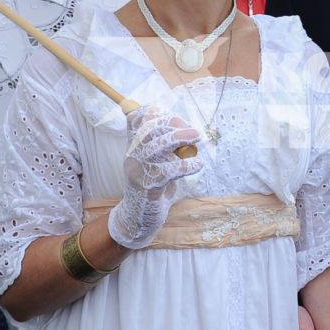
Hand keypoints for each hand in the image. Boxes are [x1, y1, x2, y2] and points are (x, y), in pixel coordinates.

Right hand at [108, 107, 201, 248]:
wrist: (139, 217)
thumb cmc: (154, 187)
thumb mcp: (158, 162)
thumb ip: (166, 147)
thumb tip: (188, 129)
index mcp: (133, 146)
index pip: (136, 118)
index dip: (156, 112)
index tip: (175, 117)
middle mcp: (132, 155)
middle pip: (150, 128)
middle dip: (174, 124)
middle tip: (193, 132)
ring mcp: (138, 170)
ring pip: (157, 146)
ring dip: (181, 138)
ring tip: (197, 138)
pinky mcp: (148, 186)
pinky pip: (169, 170)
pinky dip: (187, 165)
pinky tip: (197, 164)